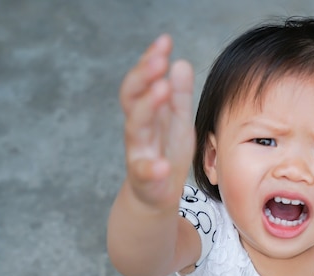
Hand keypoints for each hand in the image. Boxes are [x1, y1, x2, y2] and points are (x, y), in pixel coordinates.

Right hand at [119, 34, 194, 209]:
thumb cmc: (166, 154)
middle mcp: (138, 130)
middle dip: (143, 77)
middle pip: (132, 99)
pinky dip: (152, 168)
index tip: (165, 41)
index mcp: (147, 113)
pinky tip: (163, 164)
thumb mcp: (177, 121)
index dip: (150, 61)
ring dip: (147, 107)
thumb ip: (178, 95)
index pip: (142, 82)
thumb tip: (181, 62)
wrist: (155, 195)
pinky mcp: (145, 180)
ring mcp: (139, 153)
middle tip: (159, 60)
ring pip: (135, 128)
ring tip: (162, 89)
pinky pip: (145, 172)